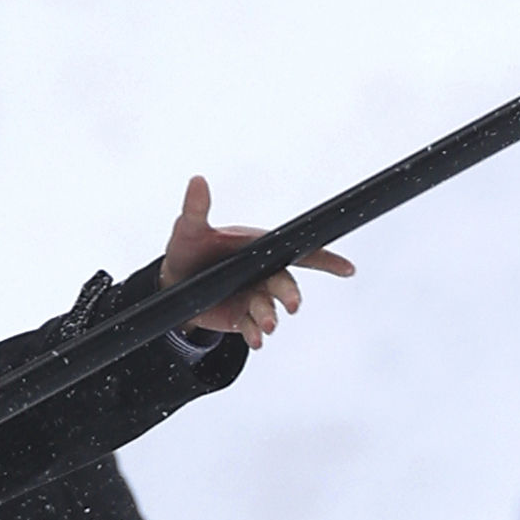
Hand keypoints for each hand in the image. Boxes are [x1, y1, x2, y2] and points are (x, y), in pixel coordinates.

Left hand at [163, 176, 353, 348]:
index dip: (325, 259)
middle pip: (286, 283)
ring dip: (271, 317)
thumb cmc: (188, 250)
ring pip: (271, 308)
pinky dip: (256, 334)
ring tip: (266, 326)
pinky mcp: (242, 318)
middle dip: (291, 294)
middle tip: (290, 305)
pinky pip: (254, 328)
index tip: (347, 268)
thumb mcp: (189, 230)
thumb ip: (196, 209)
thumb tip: (197, 181)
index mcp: (258, 249)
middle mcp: (262, 274)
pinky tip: (255, 338)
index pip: (298, 251)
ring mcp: (253, 297)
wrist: (172, 284)